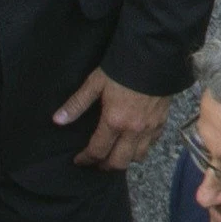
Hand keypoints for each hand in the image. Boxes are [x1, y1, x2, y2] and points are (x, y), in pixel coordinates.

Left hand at [55, 67, 169, 169]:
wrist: (156, 55)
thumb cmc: (123, 68)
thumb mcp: (95, 83)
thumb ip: (76, 104)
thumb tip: (57, 120)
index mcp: (115, 122)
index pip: (98, 151)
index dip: (86, 159)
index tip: (79, 160)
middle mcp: (134, 130)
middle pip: (119, 162)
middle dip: (105, 166)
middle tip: (96, 163)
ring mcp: (151, 127)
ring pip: (138, 156)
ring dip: (125, 160)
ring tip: (115, 155)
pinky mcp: (163, 120)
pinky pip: (153, 143)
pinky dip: (142, 147)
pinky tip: (134, 142)